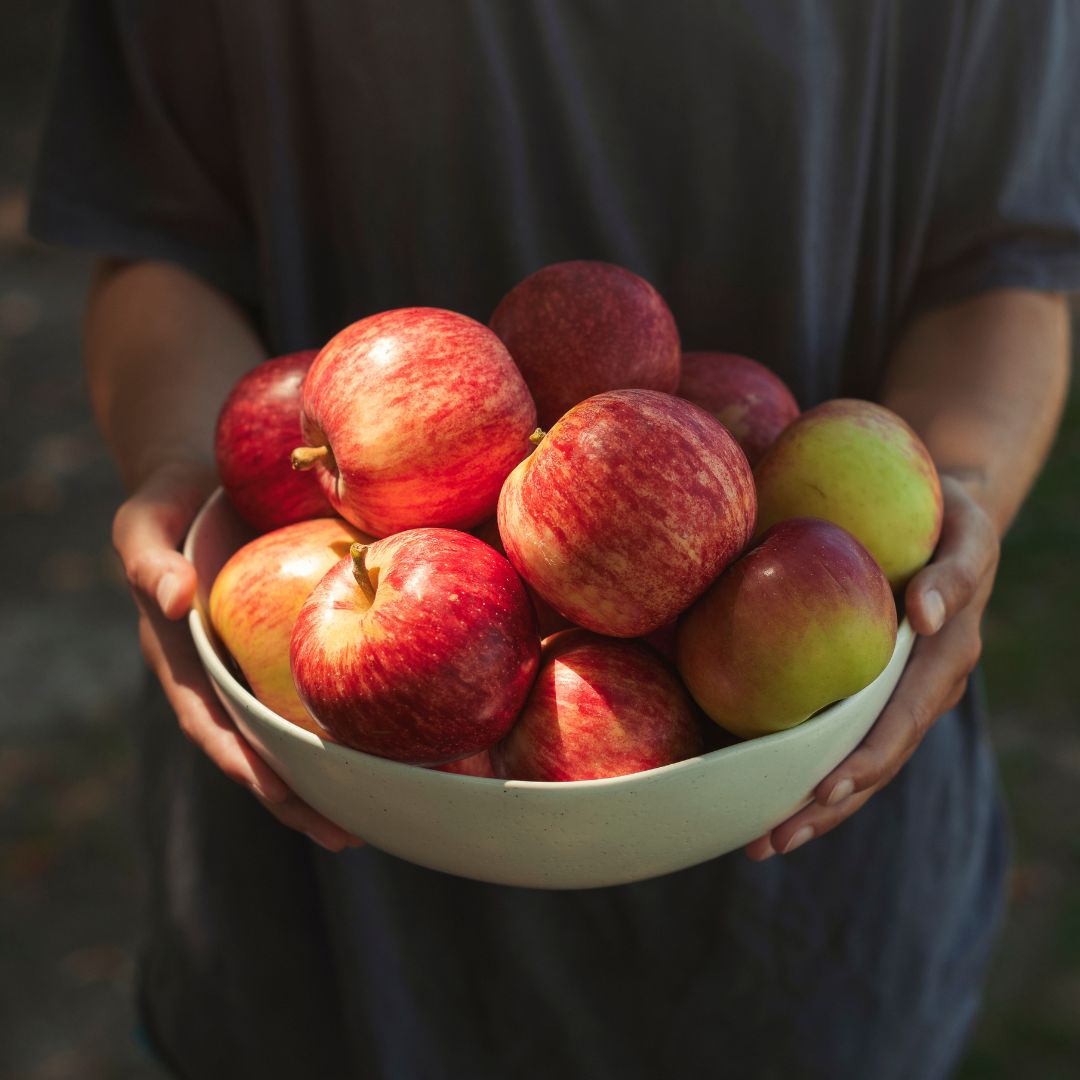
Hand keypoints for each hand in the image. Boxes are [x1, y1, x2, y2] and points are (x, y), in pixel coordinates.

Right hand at [113, 461, 363, 851]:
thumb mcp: (144, 520)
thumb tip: (176, 597)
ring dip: (342, 767)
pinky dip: (365, 705)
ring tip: (393, 804)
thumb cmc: (169, 499)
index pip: (213, 727)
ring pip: (304, 722)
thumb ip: (148, 559)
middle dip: (303, 795)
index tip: (283, 795)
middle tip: (353, 835)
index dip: (244, 764)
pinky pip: (334, 674)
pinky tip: (412, 726)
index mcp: (186, 662)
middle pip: (266, 745)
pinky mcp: (301, 636)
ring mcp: (267, 658)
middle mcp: (230, 671)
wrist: (207, 473)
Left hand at [745, 476, 998, 859]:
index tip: (822, 791)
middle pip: (871, 765)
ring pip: (853, 766)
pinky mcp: (868, 693)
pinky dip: (801, 770)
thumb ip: (955, 572)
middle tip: (768, 841)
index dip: (864, 762)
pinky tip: (758, 794)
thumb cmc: (950, 522)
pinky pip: (837, 738)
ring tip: (758, 843)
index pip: (900, 724)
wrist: (945, 524)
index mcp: (941, 665)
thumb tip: (927, 614)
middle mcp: (919, 694)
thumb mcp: (967, 534)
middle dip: (823, 809)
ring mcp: (894, 700)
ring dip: (809, 809)